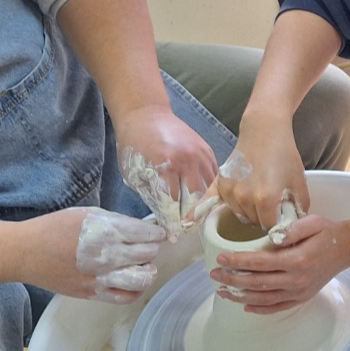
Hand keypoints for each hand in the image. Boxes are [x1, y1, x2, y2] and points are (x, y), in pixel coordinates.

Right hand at [17, 208, 165, 302]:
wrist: (25, 253)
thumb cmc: (55, 228)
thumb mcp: (89, 213)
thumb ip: (117, 221)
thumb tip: (141, 228)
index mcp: (106, 232)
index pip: (148, 234)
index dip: (156, 232)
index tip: (156, 232)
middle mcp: (106, 256)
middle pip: (148, 254)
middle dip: (152, 248)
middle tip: (147, 245)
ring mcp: (99, 278)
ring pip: (142, 279)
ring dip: (147, 270)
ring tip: (141, 264)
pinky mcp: (91, 294)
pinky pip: (125, 298)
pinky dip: (136, 290)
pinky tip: (132, 280)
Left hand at [114, 105, 218, 234]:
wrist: (147, 115)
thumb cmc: (135, 144)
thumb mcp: (135, 174)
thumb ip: (152, 195)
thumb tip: (165, 218)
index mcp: (165, 166)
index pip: (173, 204)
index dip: (173, 222)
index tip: (173, 235)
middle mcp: (187, 160)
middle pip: (195, 199)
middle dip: (191, 218)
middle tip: (186, 230)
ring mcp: (200, 154)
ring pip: (209, 189)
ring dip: (203, 205)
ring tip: (197, 218)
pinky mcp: (208, 150)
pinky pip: (214, 176)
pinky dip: (210, 189)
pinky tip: (204, 199)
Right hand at [207, 110, 309, 230]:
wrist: (264, 130)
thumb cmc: (284, 154)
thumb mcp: (299, 182)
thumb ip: (298, 208)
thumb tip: (294, 226)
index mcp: (265, 199)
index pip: (270, 227)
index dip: (278, 223)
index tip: (282, 217)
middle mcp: (244, 198)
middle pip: (253, 222)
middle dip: (264, 217)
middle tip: (272, 201)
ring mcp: (229, 191)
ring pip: (238, 214)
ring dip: (248, 211)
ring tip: (258, 193)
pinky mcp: (220, 184)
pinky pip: (208, 203)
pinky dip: (199, 213)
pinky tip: (186, 225)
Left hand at [210, 214, 349, 313]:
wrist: (348, 248)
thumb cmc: (328, 232)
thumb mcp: (313, 222)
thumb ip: (292, 228)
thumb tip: (272, 235)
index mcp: (297, 260)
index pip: (260, 263)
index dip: (239, 261)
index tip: (222, 259)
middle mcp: (297, 279)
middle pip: (257, 283)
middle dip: (232, 279)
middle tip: (214, 275)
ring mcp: (299, 291)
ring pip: (263, 298)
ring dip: (240, 296)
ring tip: (223, 291)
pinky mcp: (302, 297)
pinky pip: (277, 307)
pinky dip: (260, 308)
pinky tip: (245, 305)